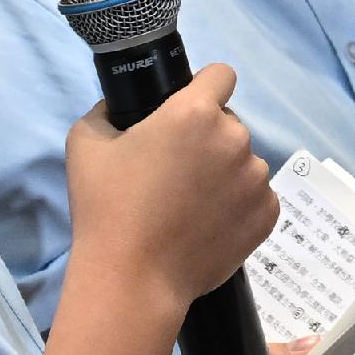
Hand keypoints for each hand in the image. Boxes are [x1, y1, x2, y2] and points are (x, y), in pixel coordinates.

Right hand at [62, 69, 277, 318]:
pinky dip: (238, 205)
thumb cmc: (107, 208)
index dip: (204, 88)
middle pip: (229, 123)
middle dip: (208, 138)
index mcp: (195, 112)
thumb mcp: (86, 144)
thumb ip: (107, 111)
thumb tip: (120, 108)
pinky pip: (256, 196)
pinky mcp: (268, 213)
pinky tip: (209, 224)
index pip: (220, 75)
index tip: (187, 111)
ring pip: (244, 161)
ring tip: (191, 205)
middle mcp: (235, 138)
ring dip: (225, 173)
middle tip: (176, 171)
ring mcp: (256, 178)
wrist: (134, 278)